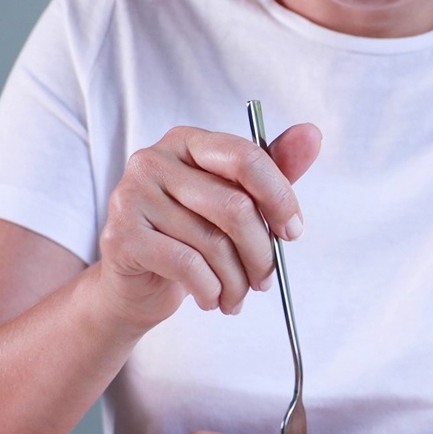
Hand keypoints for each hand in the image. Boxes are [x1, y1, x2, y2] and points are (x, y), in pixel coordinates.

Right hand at [96, 123, 321, 330]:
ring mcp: (132, 196)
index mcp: (187, 142)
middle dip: (261, 252)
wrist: (134, 284)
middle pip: (234, 206)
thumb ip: (271, 171)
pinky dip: (211, 290)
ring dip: (237, 281)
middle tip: (267, 279)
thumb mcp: (234, 200)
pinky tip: (212, 298)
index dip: (279, 198)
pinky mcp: (121, 236)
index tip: (292, 232)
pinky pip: (188, 266)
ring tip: (237, 295)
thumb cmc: (189, 236)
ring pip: (213, 243)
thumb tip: (311, 135)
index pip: (245, 157)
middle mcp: (153, 160)